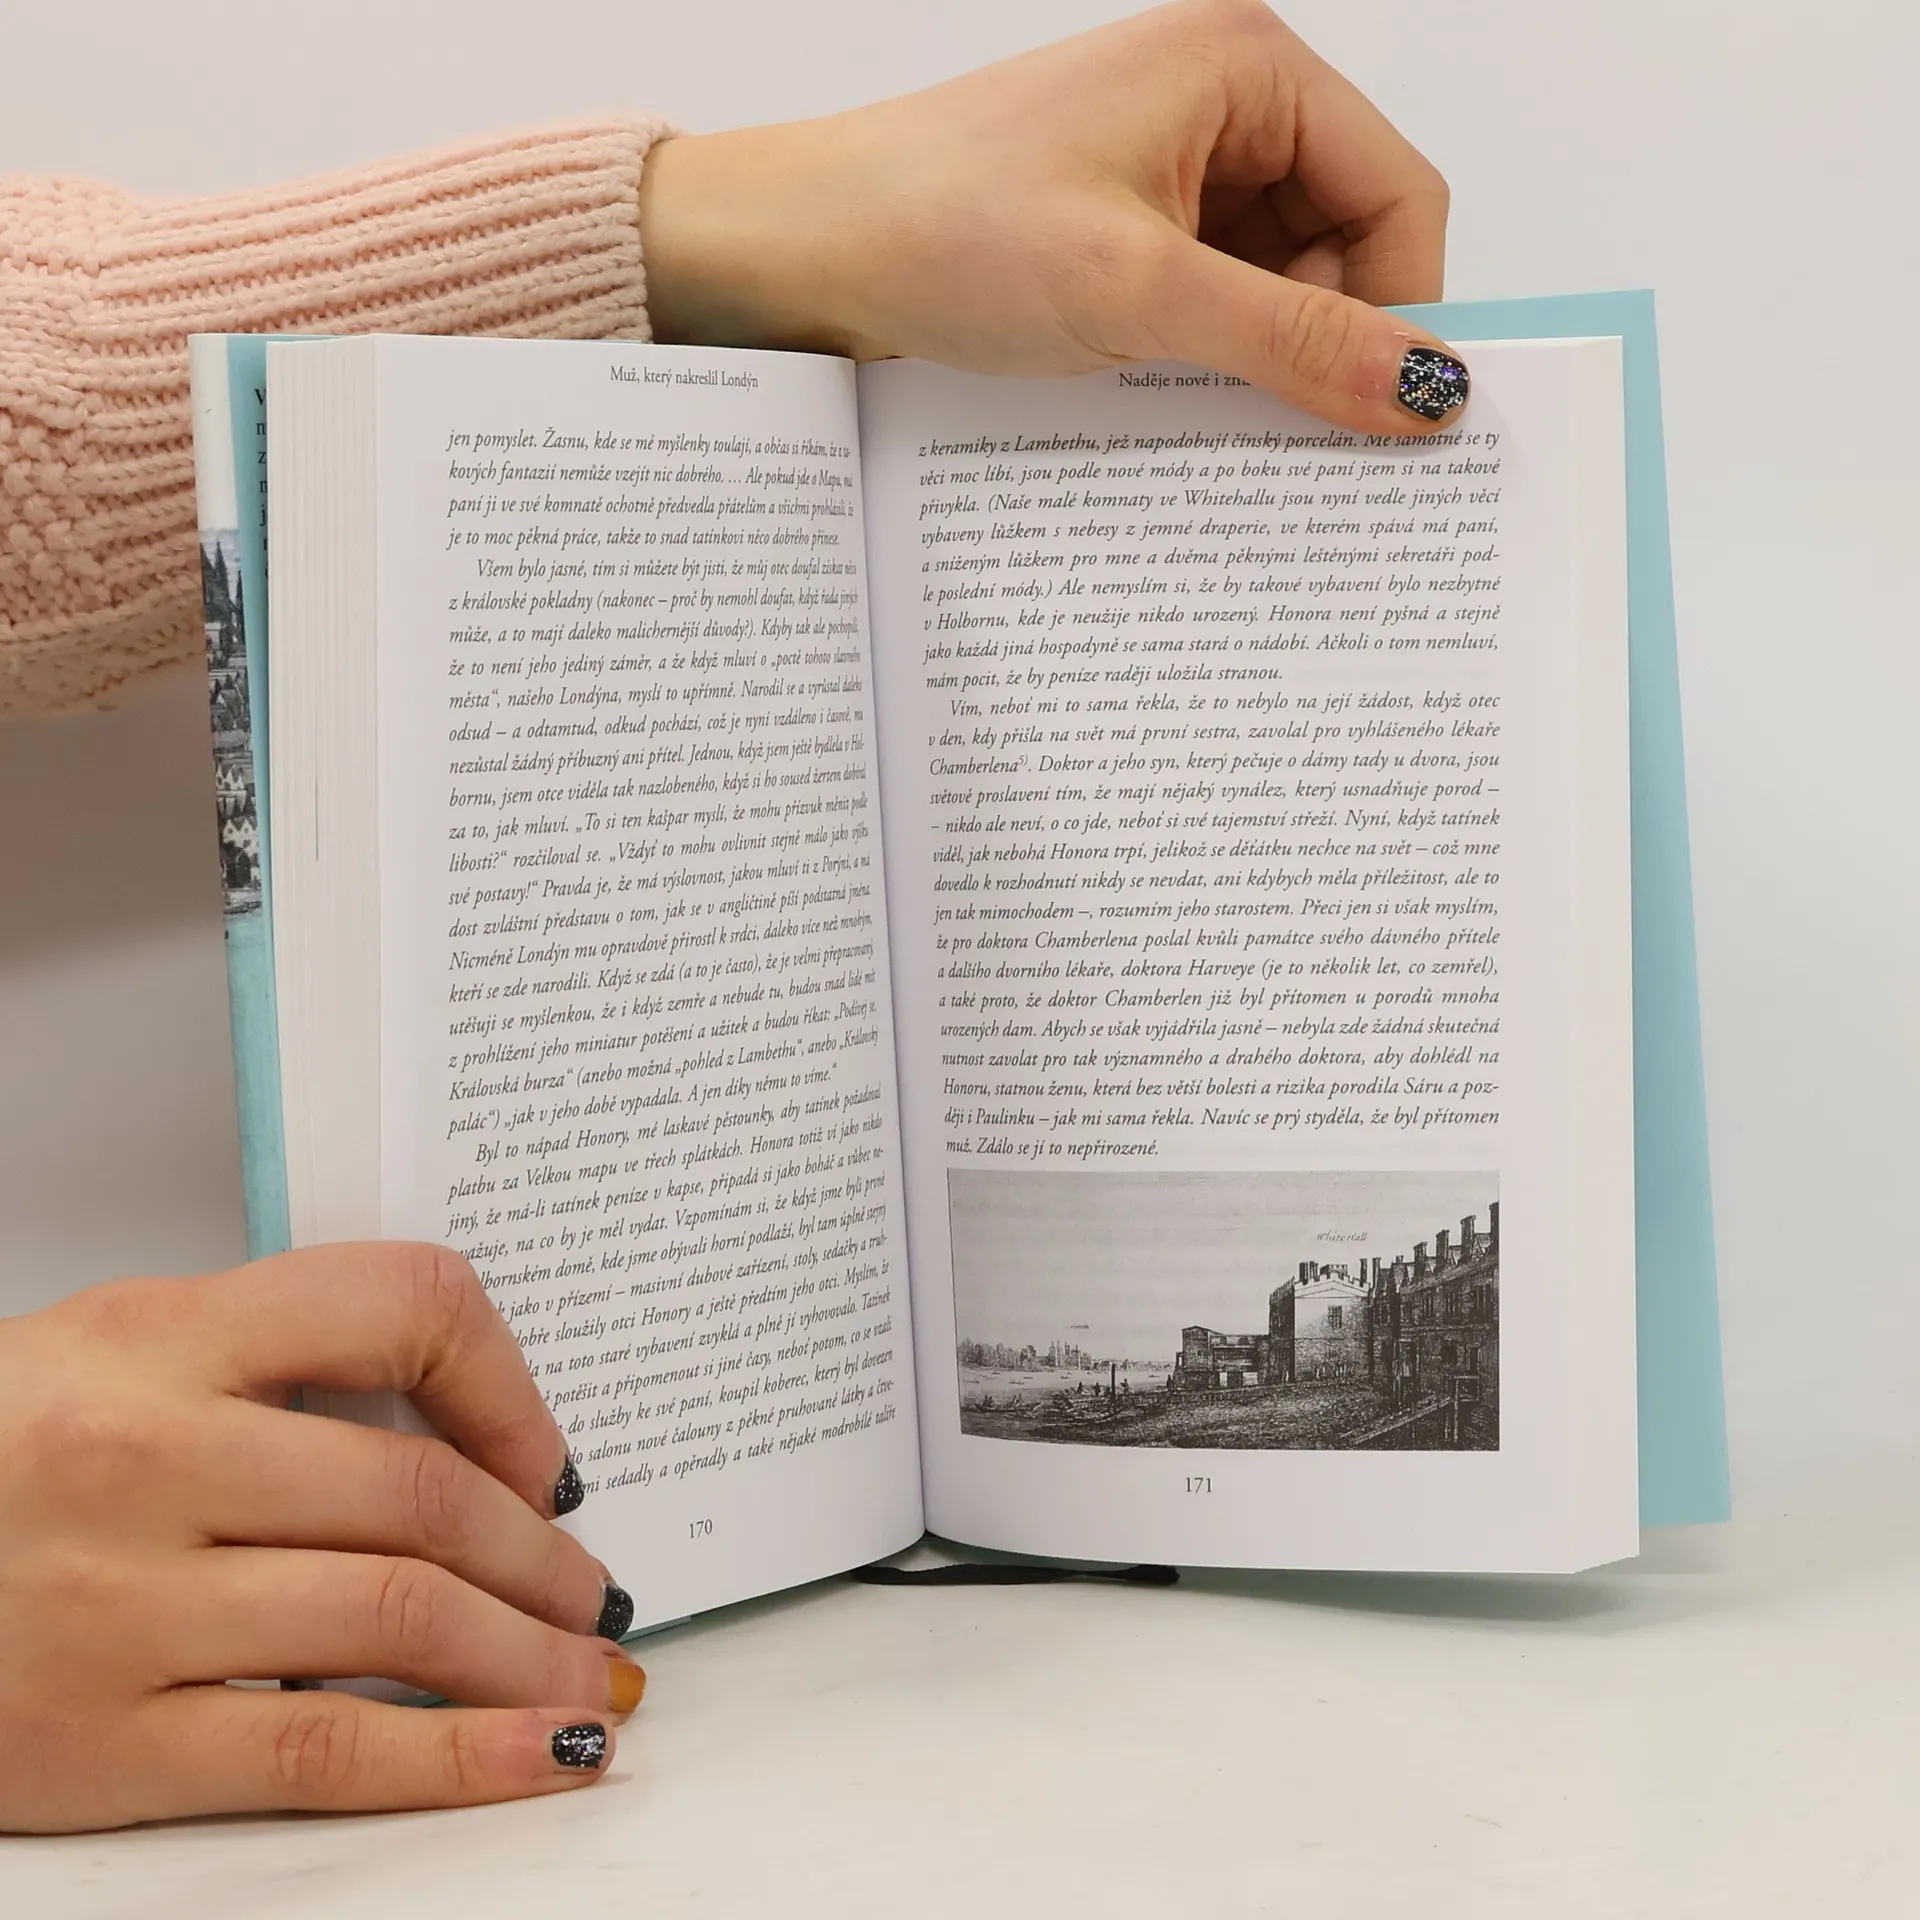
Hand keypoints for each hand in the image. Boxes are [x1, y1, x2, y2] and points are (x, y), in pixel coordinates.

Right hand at [0, 1245, 644, 1832]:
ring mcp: (122, 1607)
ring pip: (398, 1617)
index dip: (513, 1385)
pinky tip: (539, 1757)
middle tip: (590, 1592)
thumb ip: (278, 1363)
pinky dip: (458, 1759)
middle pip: (419, 1494)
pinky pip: (323, 1748)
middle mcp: (145, 1458)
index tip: (553, 1460)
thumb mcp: (117, 1349)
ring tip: (589, 1676)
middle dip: (541, 1556)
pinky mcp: (101, 1745)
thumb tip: (469, 1437)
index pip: (404, 1306)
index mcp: (158, 1335)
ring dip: (529, 1655)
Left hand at [640, 0, 1464, 431]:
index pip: (1395, 191)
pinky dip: (1210, 356)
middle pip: (1345, 239)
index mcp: (1245, 68)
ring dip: (1262, 355)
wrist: (800, 252)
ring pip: (1278, 279)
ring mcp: (1170, 167)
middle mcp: (1220, 103)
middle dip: (1326, 336)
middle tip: (1289, 429)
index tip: (1383, 413)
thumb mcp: (1141, 292)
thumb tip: (1426, 389)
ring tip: (1200, 408)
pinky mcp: (1125, 226)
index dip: (1400, 304)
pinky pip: (1212, 297)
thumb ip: (1295, 341)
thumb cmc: (945, 227)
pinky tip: (1169, 395)